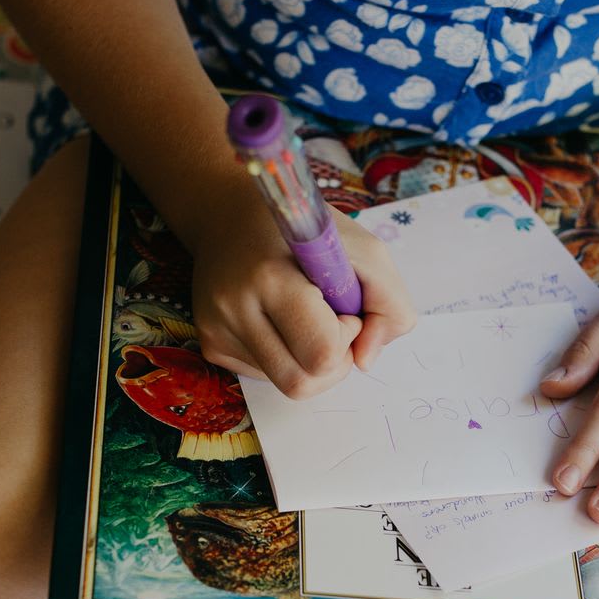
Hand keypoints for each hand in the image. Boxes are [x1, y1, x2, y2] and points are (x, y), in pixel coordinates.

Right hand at [190, 208, 416, 398]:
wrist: (229, 213)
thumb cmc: (305, 231)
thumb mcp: (365, 250)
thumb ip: (388, 305)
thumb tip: (365, 361)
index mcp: (270, 278)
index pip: (322, 353)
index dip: (346, 338)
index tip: (344, 308)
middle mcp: (234, 309)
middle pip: (301, 384)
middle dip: (332, 362)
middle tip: (332, 324)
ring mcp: (216, 331)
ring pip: (285, 384)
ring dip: (310, 361)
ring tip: (306, 318)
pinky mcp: (210, 344)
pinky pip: (266, 375)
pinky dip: (287, 356)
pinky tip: (281, 321)